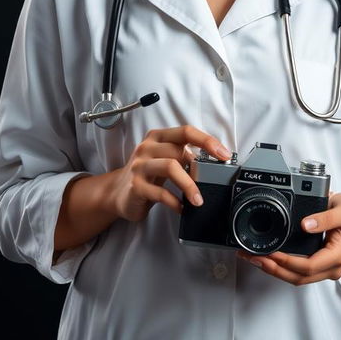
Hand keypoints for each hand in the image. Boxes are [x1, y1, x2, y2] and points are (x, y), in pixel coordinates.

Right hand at [114, 124, 230, 222]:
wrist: (116, 193)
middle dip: (199, 169)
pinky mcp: (136, 186)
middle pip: (179, 151)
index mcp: (157, 137)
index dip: (207, 141)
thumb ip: (184, 156)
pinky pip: (160, 192)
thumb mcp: (164, 159)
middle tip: (211, 183)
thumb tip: (212, 161)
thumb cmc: (147, 174)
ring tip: (198, 199)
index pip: (186, 131)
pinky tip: (181, 208)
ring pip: (170, 167)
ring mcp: (140, 166)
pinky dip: (175, 201)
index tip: (224, 154)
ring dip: (189, 185)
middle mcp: (147, 148)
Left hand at [236, 192, 340, 286]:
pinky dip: (280, 268)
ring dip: (274, 270)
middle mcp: (332, 267)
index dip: (287, 262)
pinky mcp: (318, 267)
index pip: (309, 266)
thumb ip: (326, 217)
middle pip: (299, 277)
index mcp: (337, 255)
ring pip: (296, 278)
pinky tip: (267, 259)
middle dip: (274, 269)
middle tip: (253, 257)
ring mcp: (325, 270)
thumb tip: (307, 224)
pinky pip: (298, 273)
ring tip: (253, 258)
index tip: (271, 252)